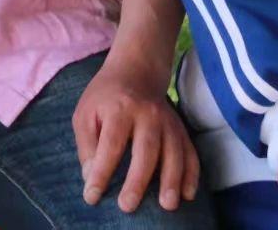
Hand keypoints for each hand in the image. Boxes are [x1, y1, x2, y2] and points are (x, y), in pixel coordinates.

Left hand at [74, 56, 200, 212]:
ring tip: (167, 205)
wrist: (136, 71)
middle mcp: (147, 114)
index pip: (110, 144)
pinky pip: (190, 152)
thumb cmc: (105, 98)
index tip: (92, 195)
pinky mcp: (181, 129)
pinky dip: (191, 175)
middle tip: (128, 205)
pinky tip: (187, 195)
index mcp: (119, 108)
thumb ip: (86, 145)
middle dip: (138, 180)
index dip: (101, 171)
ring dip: (172, 180)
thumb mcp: (85, 113)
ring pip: (174, 152)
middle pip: (145, 149)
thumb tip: (90, 177)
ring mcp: (168, 121)